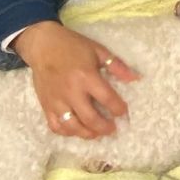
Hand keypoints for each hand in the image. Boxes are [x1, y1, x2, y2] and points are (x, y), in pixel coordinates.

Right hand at [13, 20, 139, 138]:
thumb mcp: (98, 50)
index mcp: (86, 76)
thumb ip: (117, 66)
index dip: (118, 108)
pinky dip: (67, 132)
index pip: (107, 98)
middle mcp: (71, 92)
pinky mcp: (45, 105)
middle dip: (104, 127)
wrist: (43, 45)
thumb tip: (136, 78)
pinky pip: (55, 126)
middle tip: (113, 129)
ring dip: (87, 134)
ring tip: (97, 133)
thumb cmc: (73, 46)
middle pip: (90, 118)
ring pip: (72, 127)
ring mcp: (56, 101)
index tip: (124, 112)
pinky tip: (77, 130)